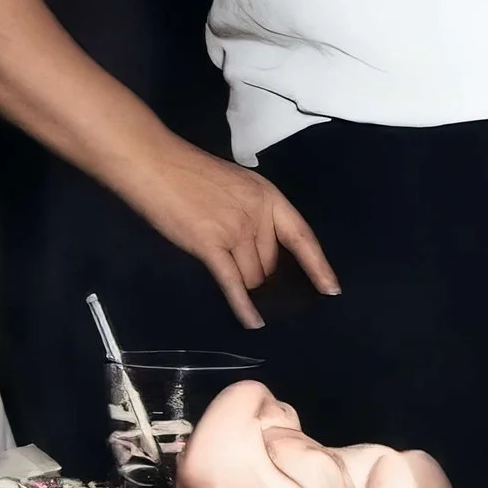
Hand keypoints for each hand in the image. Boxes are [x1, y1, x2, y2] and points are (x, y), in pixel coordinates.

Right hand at [116, 142, 337, 329]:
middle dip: (262, 273)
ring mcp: (236, 231)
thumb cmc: (193, 173)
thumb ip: (255, 213)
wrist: (156, 164)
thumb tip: (261, 246)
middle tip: (240, 266)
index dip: (319, 266)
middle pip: (272, 263)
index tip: (331, 290)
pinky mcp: (210, 246)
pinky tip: (253, 322)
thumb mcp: (239, 187)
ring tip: (226, 269)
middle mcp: (259, 216)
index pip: (302, 237)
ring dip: (246, 283)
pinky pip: (234, 284)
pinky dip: (244, 307)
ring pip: (253, 277)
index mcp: (269, 197)